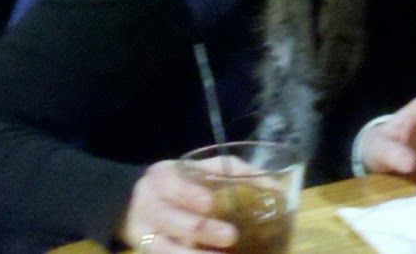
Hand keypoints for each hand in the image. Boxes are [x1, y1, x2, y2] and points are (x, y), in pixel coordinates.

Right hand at [118, 160, 234, 252]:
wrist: (157, 203)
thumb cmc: (190, 182)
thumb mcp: (210, 169)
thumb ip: (238, 173)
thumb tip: (273, 188)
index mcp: (161, 176)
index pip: (170, 183)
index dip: (188, 194)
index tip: (210, 203)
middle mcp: (146, 203)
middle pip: (166, 217)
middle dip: (199, 228)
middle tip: (231, 235)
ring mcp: (143, 231)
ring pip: (161, 247)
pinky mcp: (145, 250)